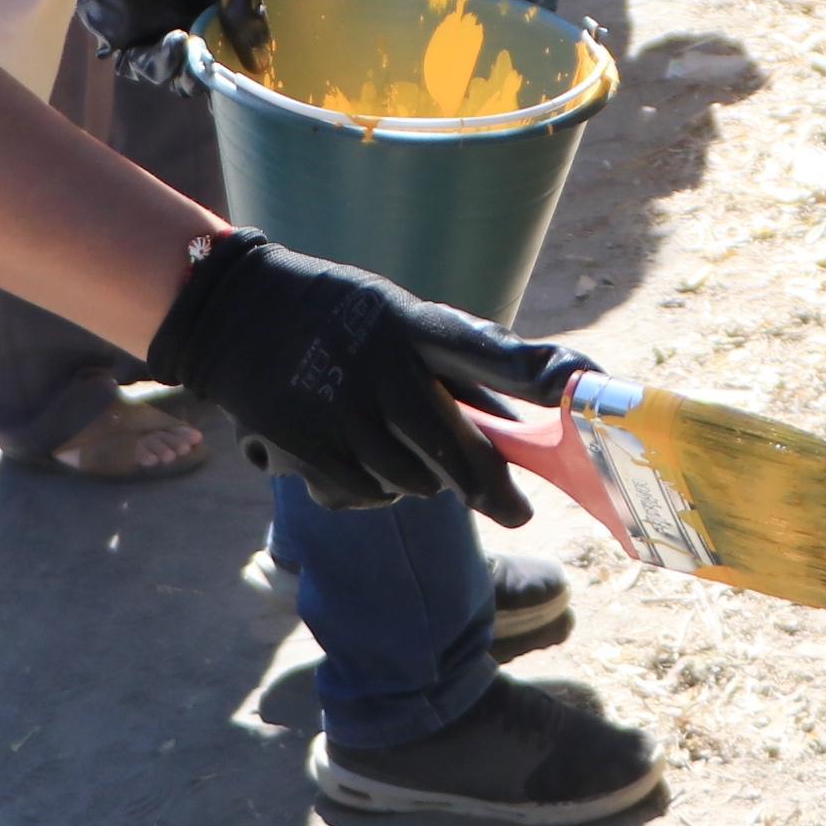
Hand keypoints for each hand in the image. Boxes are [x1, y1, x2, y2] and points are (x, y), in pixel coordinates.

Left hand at [73, 0, 270, 84]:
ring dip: (186, 71)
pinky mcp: (127, 48)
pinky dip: (161, 64)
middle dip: (214, 75)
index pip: (239, 49)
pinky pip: (146, 71)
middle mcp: (189, 30)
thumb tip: (262, 60)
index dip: (247, 64)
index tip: (254, 71)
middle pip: (210, 71)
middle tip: (213, 62)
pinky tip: (170, 42)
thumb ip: (241, 4)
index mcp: (215, 10)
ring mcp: (159, 41)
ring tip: (184, 43)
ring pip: (179, 78)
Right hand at [145, 229, 596, 523]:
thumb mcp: (398, 319)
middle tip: (514, 510)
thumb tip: (520, 432)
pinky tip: (357, 458)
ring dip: (424, 483)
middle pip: (454, 451)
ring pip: (412, 482)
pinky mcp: (303, 447)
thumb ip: (455, 374)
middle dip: (490, 489)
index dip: (539, 371)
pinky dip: (375, 491)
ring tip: (403, 453)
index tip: (589, 386)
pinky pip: (365, 495)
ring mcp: (337, 409)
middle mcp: (377, 365)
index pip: (486, 348)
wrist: (236, 315)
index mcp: (411, 323)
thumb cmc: (340, 318)